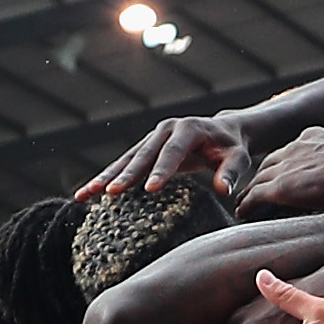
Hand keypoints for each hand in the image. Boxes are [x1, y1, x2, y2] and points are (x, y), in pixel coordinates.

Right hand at [86, 113, 256, 202]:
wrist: (223, 133)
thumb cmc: (232, 148)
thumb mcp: (239, 159)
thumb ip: (232, 173)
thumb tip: (224, 191)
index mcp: (187, 129)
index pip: (173, 152)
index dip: (161, 170)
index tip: (150, 189)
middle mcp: (165, 130)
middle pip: (142, 155)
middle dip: (125, 175)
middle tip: (110, 192)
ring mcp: (152, 138)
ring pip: (126, 160)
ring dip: (105, 177)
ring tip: (85, 195)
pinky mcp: (145, 149)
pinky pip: (124, 165)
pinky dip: (106, 178)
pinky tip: (88, 194)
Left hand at [235, 127, 323, 216]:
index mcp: (316, 137)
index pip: (293, 151)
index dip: (287, 164)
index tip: (285, 174)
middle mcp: (295, 147)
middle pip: (270, 163)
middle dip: (264, 176)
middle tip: (258, 190)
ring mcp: (285, 166)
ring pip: (259, 180)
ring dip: (252, 191)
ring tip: (246, 203)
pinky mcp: (280, 187)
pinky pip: (255, 197)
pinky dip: (247, 205)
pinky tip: (242, 213)